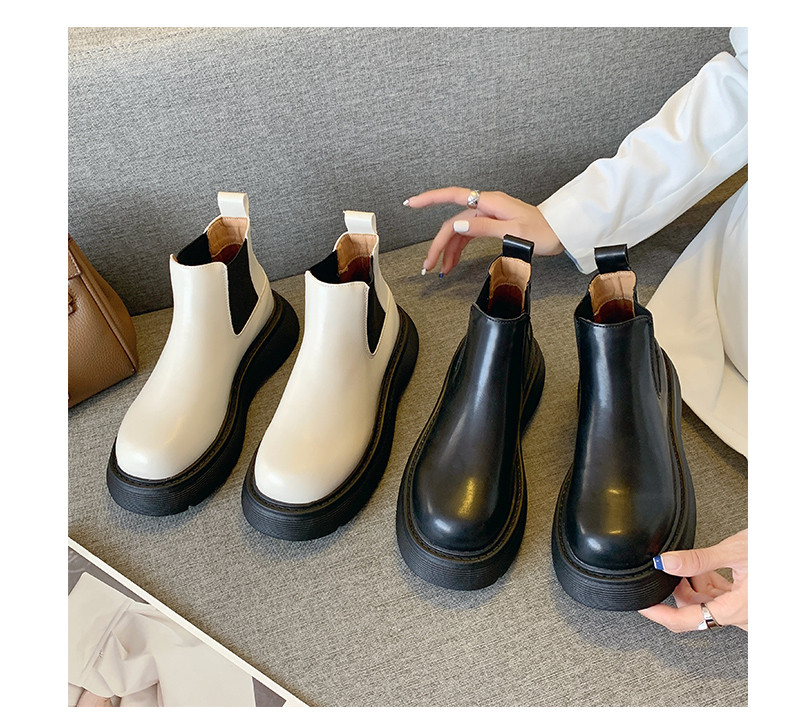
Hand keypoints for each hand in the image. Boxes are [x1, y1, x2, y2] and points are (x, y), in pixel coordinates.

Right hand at [403, 187, 564, 275]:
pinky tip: (452, 262)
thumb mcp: (512, 231)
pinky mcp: (491, 225)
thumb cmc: (542, 232)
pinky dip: (458, 249)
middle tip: (427, 265)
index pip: (451, 196)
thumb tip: (456, 224)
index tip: (411, 203)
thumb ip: (482, 228)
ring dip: (447, 250)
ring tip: (439, 269)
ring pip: (459, 231)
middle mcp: (485, 206)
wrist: (559, 232)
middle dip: (437, 244)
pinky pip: (468, 236)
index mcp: (489, 202)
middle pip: (452, 223)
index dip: (429, 199)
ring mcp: (487, 216)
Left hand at [639, 529, 747, 631]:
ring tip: (693, 562)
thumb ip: (698, 560)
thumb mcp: (735, 552)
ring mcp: (746, 611)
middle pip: (695, 610)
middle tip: (671, 567)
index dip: (659, 613)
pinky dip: (709, 583)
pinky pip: (721, 599)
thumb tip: (666, 563)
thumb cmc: (779, 553)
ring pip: (707, 603)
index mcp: (737, 611)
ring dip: (695, 583)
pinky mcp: (749, 602)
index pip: (686, 620)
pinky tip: (706, 568)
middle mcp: (743, 617)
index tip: (643, 605)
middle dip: (679, 588)